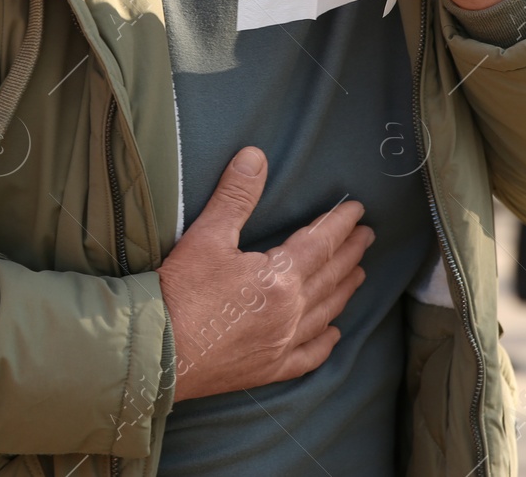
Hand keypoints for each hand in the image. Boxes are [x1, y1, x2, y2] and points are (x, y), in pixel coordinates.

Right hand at [156, 147, 372, 401]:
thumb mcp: (206, 236)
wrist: (157, 353)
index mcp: (280, 278)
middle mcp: (291, 313)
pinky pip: (308, 356)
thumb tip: (255, 156)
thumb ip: (235, 196)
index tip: (358, 210)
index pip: (321, 243)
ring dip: (345, 291)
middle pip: (330, 276)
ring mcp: (282, 344)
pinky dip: (325, 343)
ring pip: (326, 313)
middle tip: (368, 237)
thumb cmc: (180, 293)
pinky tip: (334, 334)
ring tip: (358, 275)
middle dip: (351, 253)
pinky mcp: (268, 370)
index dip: (341, 223)